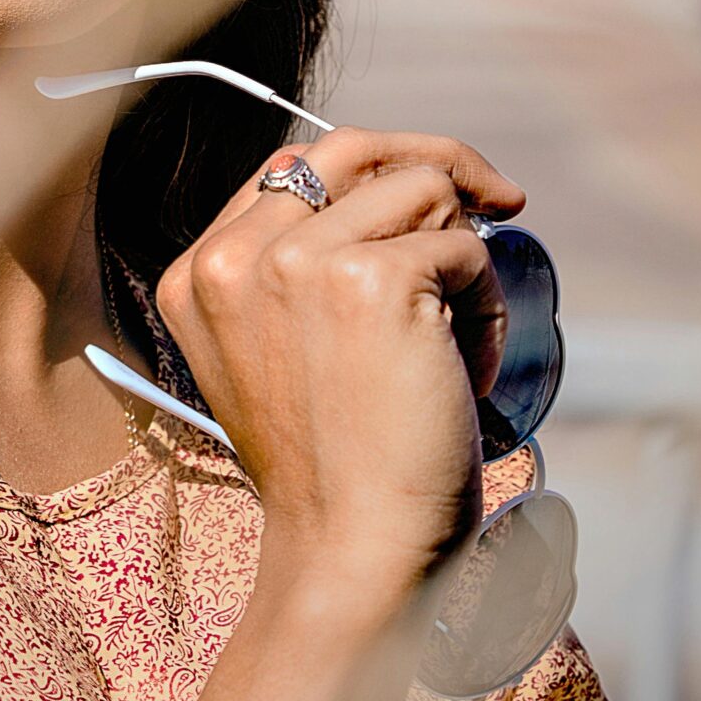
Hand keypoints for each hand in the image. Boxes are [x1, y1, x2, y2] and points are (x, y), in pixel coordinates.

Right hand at [155, 129, 524, 617]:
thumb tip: (401, 188)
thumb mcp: (277, 354)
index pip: (292, 167)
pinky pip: (465, 248)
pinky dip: (488, 307)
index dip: (374, 170)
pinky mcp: (370, 279)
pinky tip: (469, 372)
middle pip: (353, 149)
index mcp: (198, 274)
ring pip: (422, 192)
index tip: (436, 197)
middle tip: (501, 198)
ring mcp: (297, 262)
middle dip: (439, 160)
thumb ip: (297, 269)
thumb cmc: (334, 469)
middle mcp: (235, 257)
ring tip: (463, 343)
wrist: (349, 550)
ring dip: (465, 261)